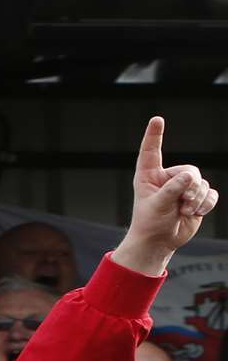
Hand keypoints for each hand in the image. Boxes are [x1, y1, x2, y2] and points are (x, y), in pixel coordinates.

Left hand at [115, 117, 217, 275]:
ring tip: (184, 211)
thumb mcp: (157, 205)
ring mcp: (184, 187)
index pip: (151, 151)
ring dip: (196, 199)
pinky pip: (211, 194)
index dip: (154, 135)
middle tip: (183, 203)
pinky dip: (206, 204)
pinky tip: (195, 213)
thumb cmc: (150, 223)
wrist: (160, 241)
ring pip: (202, 183)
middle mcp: (167, 178)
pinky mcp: (197, 197)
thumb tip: (189, 176)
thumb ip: (172, 190)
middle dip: (190, 188)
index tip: (157, 119)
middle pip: (190, 170)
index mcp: (149, 176)